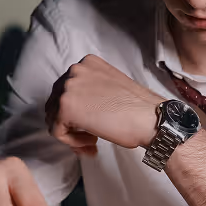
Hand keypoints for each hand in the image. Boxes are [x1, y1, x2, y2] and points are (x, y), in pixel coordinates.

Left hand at [45, 55, 162, 154]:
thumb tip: (76, 109)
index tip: (89, 125)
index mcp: (87, 63)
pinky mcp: (65, 107)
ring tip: (92, 142)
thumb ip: (90, 91)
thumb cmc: (137, 110)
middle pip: (55, 103)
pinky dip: (72, 142)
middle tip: (90, 138)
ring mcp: (68, 87)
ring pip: (53, 118)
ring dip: (72, 134)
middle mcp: (75, 70)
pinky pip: (57, 130)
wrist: (151, 119)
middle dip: (71, 124)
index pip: (66, 90)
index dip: (75, 113)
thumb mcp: (109, 88)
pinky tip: (92, 142)